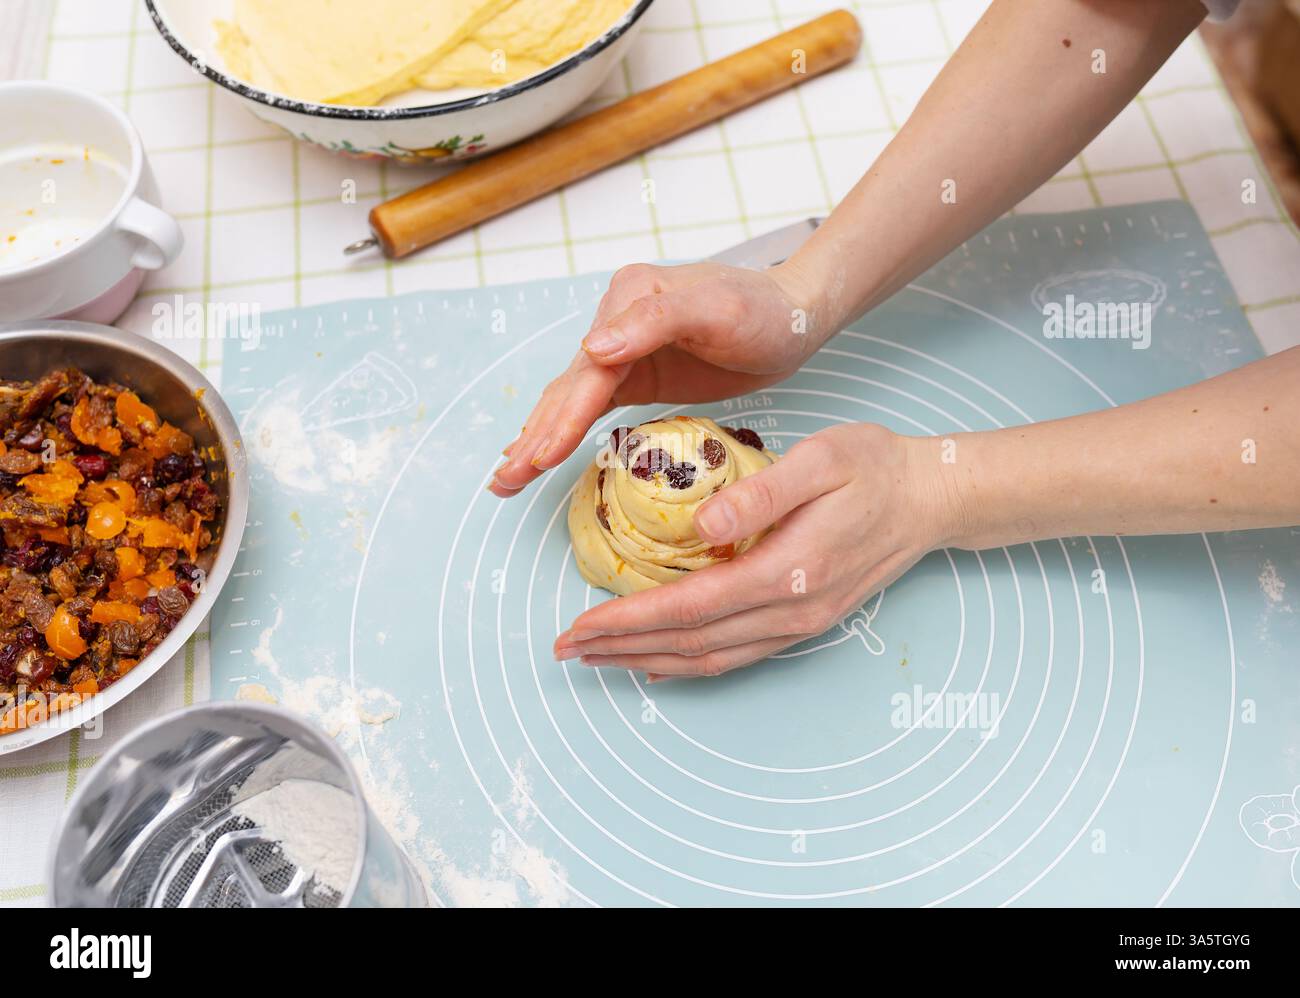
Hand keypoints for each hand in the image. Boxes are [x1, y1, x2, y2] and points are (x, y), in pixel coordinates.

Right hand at [490, 259, 821, 496]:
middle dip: (536, 437)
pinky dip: (564, 428)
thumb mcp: (716, 309)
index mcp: (630, 299)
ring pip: (572, 398)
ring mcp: (622, 347)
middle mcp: (617, 320)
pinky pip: (591, 403)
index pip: (591, 370)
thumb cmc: (763, 309)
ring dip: (538, 437)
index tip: (541, 456)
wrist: (794, 315)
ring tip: (506, 477)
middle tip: (505, 480)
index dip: (565, 417)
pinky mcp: (635, 371)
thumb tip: (593, 349)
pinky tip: (541, 452)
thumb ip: (654, 322)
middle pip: (570, 387)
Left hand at [552, 424, 958, 677]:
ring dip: (648, 661)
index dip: (630, 618)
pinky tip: (658, 663)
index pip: (692, 605)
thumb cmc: (875, 468)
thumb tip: (701, 526)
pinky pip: (736, 656)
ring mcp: (800, 623)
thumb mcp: (822, 459)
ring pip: (711, 658)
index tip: (580, 621)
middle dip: (622, 647)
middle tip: (565, 648)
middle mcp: (792, 610)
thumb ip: (762, 494)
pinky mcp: (804, 621)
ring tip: (597, 659)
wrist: (931, 498)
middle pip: (692, 643)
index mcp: (789, 570)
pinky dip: (690, 663)